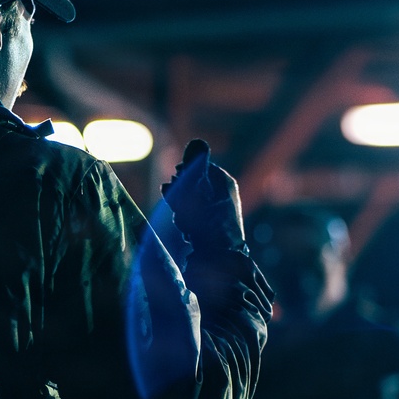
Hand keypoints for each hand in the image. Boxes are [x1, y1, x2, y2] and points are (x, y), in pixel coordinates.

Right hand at [161, 139, 245, 253]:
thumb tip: (197, 142)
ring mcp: (220, 213)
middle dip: (179, 194)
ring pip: (192, 204)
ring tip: (183, 222)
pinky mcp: (215, 229)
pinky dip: (188, 222)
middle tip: (177, 206)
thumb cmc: (205, 220)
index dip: (181, 175)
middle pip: (193, 186)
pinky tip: (188, 232)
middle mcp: (224, 195)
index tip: (174, 185)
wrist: (218, 256)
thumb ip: (195, 163)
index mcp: (224, 181)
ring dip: (181, 210)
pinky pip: (196, 219)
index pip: (197, 168)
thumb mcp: (196, 186)